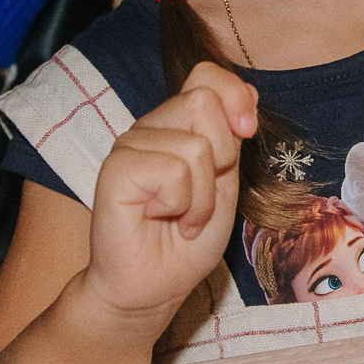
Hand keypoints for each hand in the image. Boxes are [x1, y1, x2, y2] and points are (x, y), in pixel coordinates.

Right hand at [78, 62, 256, 323]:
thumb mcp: (226, 182)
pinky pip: (173, 171)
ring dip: (203, 196)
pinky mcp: (116, 170)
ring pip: (195, 145)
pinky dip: (182, 205)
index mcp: (177, 123)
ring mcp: (130, 145)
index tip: (247, 130)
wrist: (152, 289)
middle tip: (202, 199)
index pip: (206, 74)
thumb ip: (232, 137)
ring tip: (183, 217)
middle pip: (204, 102)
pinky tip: (161, 219)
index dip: (234, 95)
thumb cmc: (186, 241)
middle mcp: (151, 127)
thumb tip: (247, 93)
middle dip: (222, 158)